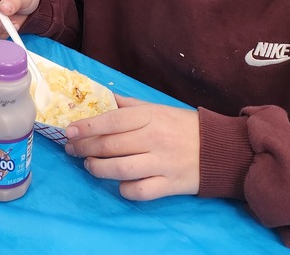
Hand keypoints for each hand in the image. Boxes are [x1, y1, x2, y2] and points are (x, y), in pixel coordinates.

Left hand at [63, 95, 200, 199]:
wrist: (221, 149)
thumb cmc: (183, 126)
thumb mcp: (157, 107)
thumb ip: (128, 105)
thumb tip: (101, 98)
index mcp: (149, 116)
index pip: (111, 121)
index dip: (87, 127)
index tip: (68, 131)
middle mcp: (154, 139)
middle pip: (111, 145)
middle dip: (84, 148)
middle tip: (71, 149)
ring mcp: (162, 164)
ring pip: (121, 169)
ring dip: (98, 169)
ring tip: (89, 166)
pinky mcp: (171, 185)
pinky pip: (141, 191)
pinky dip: (125, 190)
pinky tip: (118, 184)